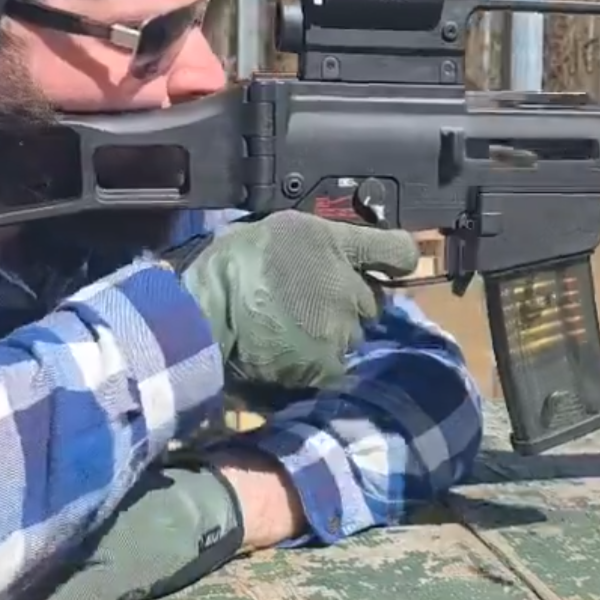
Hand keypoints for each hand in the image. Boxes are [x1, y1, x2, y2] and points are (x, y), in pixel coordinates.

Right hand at [170, 211, 420, 387]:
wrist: (201, 313)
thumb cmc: (230, 264)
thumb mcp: (278, 231)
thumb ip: (316, 244)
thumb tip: (335, 255)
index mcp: (337, 245)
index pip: (396, 250)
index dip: (398, 259)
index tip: (392, 266)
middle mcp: (350, 287)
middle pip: (373, 301)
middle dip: (350, 305)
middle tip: (313, 306)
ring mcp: (342, 329)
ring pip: (354, 337)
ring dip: (334, 337)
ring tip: (294, 334)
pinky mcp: (327, 366)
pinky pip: (336, 368)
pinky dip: (318, 367)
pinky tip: (291, 359)